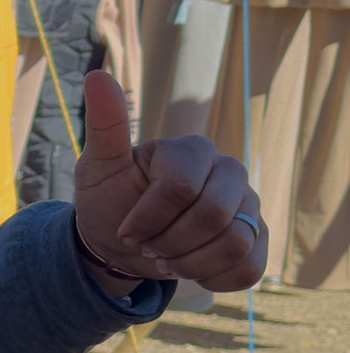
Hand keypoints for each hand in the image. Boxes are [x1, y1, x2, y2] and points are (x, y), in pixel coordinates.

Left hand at [72, 70, 264, 292]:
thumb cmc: (110, 201)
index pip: (180, 189)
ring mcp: (247, 203)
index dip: (147, 219)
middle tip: (147, 247)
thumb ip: (105, 126)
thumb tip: (96, 74)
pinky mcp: (256, 236)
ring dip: (189, 264)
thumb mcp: (98, 167)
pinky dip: (213, 278)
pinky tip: (190, 269)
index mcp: (192, 151)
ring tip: (165, 260)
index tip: (125, 231)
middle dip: (170, 243)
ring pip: (235, 243)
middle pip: (214, 216)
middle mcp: (228, 172)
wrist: (122, 244)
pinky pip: (250, 267)